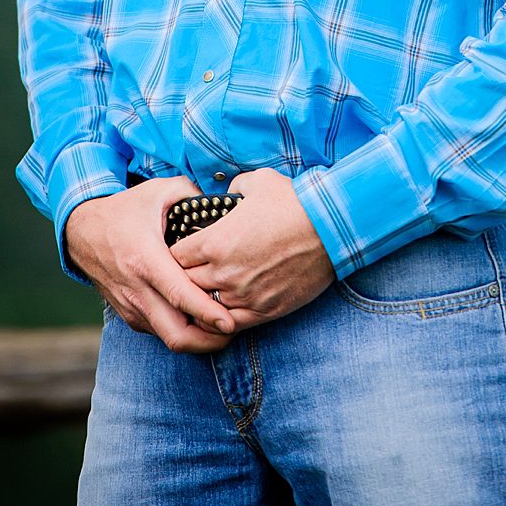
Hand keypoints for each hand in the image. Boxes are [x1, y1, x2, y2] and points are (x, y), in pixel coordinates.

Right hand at [65, 177, 236, 351]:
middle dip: (207, 340)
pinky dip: (180, 331)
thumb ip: (193, 195)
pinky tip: (198, 319)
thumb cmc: (125, 210)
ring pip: (168, 338)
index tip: (230, 323)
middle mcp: (136, 289)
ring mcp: (130, 306)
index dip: (207, 313)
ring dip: (196, 338)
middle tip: (233, 330)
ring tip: (221, 327)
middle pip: (175, 334)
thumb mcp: (159, 191)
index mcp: (146, 259)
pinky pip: (158, 331)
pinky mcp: (128, 314)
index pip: (180, 296)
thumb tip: (222, 205)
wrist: (81, 230)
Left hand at [171, 167, 335, 330]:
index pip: (176, 257)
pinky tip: (224, 310)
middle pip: (186, 284)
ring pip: (205, 307)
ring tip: (209, 291)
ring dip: (204, 299)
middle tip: (195, 271)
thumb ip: (232, 190)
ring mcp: (243, 295)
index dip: (179, 252)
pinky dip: (223, 318)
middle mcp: (223, 273)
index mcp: (214, 242)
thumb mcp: (256, 182)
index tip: (186, 249)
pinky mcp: (264, 310)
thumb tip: (227, 195)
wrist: (329, 228)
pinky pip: (231, 324)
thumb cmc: (292, 202)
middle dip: (187, 277)